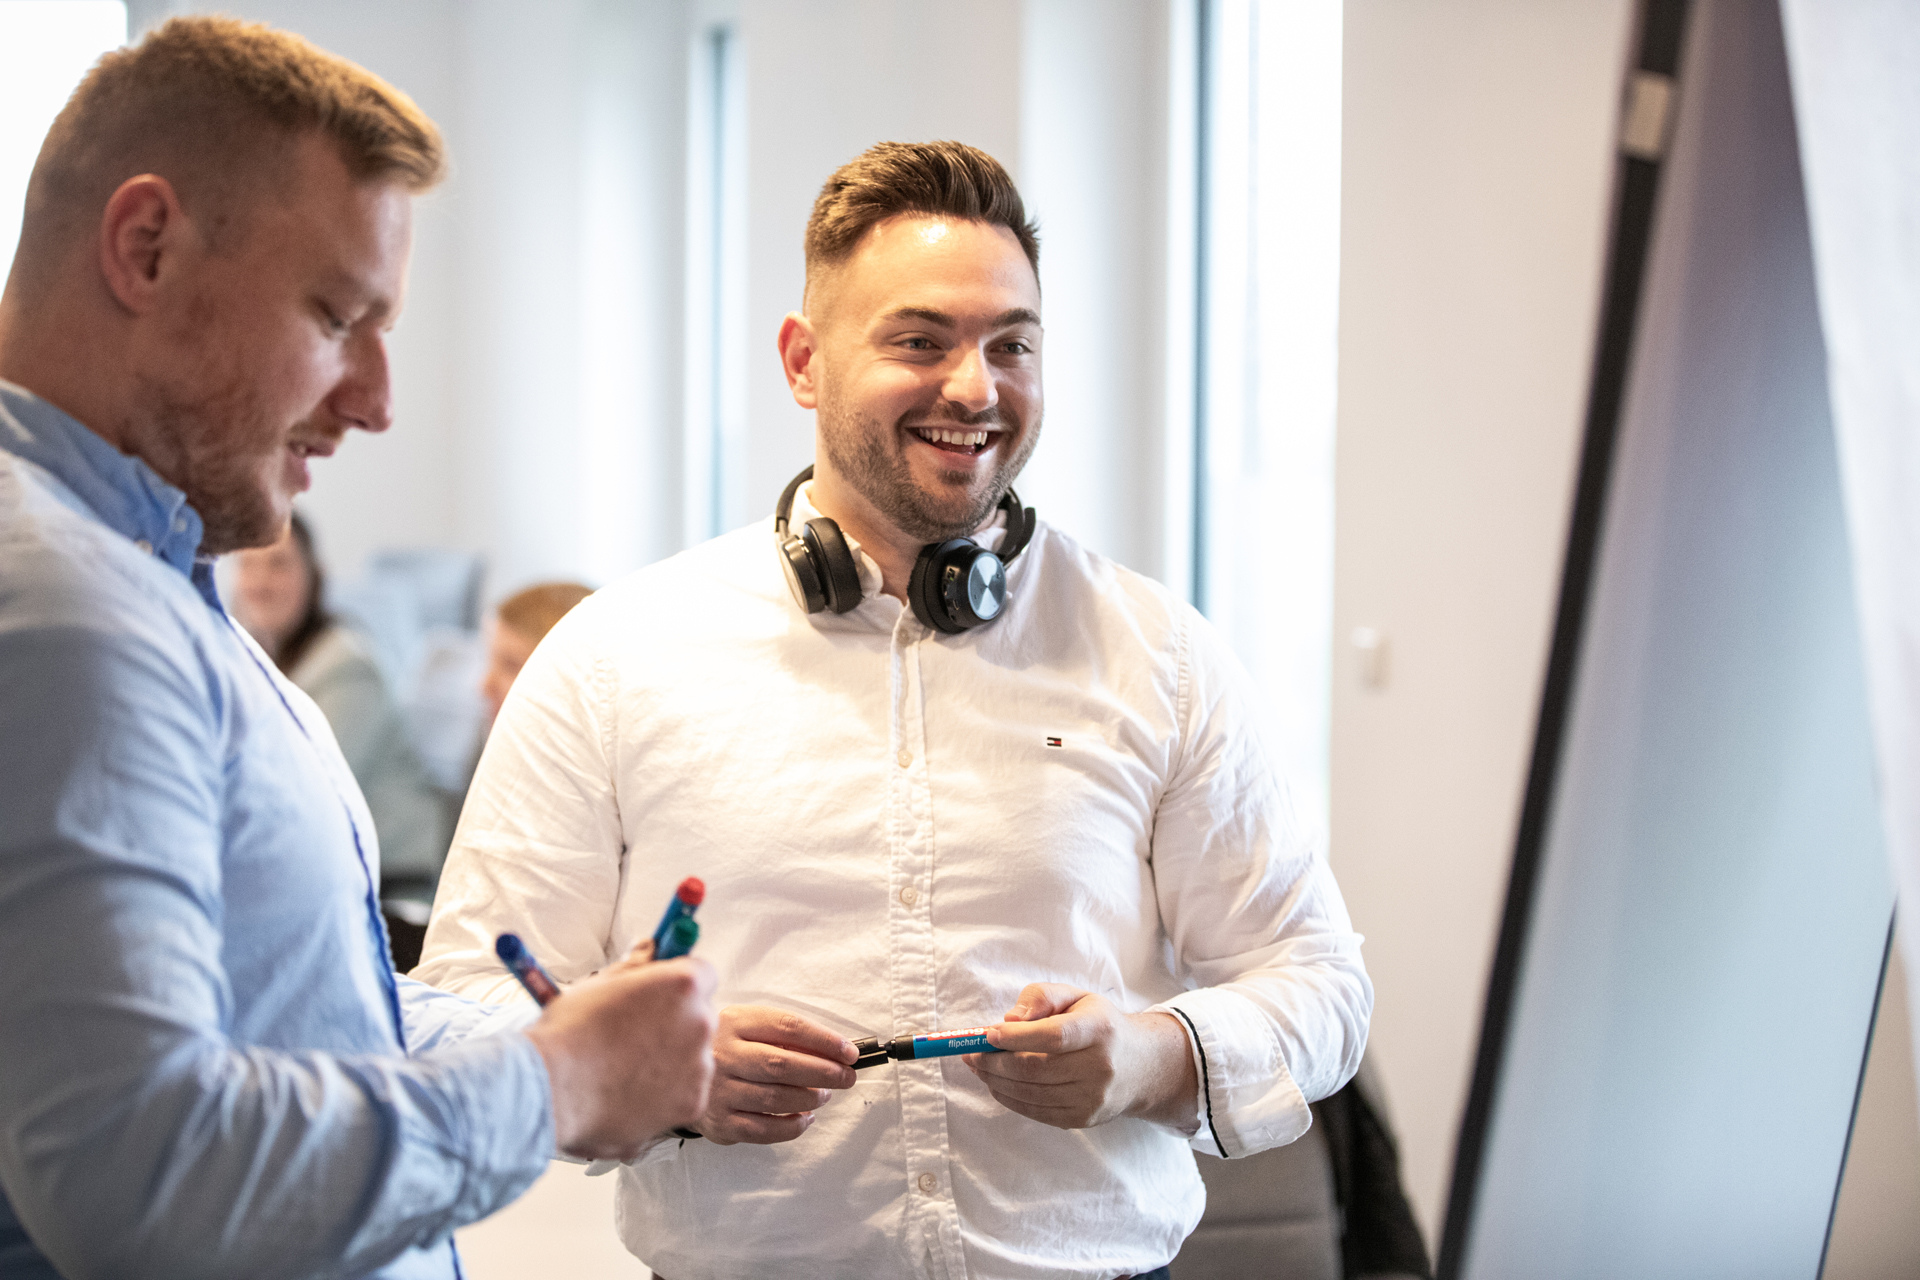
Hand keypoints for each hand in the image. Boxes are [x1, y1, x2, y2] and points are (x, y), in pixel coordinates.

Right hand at [524, 937, 717, 1159]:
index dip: (679, 984)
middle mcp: (700, 1023)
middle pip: (699, 1017)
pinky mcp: (690, 1105)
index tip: (661, 993)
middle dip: (674, 1023)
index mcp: (683, 985)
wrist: (549, 1088)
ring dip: (669, 1061)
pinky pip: (682, 1094)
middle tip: (634, 1035)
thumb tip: (652, 949)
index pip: (702, 974)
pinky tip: (626, 1094)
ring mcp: (698, 1067)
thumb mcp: (600, 983)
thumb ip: (637, 965)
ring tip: (622, 1070)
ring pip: (692, 1059)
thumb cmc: (570, 1032)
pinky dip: (662, 1096)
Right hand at [691, 1005, 858, 1144]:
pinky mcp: (720, 1121)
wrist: (680, 1073)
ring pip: (775, 1098)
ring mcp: (719, 1090)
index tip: (848, 1052)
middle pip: (782, 1064)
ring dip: (809, 1098)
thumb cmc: (732, 1048)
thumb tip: (837, 1052)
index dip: (824, 1040)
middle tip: (846, 1077)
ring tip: (824, 1095)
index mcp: (735, 1022)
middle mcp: (723, 1055)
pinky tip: (805, 1117)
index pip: (787, 1027)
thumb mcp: (752, 1028)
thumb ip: (789, 1037)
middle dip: (823, 1072)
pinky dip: (792, 1126)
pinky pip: (764, 1130)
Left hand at [966, 983, 1197, 1129]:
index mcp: (1100, 1029)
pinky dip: (1009, 1098)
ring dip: (995, 1081)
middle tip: (971, 1053)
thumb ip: (1041, 997)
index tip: (986, 1034)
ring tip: (979, 1066)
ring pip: (1030, 1093)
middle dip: (994, 1062)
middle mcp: (1100, 1067)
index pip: (1054, 1037)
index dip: (1016, 1037)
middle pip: (1035, 1069)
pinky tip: (997, 1083)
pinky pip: (1035, 1111)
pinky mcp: (1083, 1119)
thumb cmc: (1099, 1024)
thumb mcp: (1076, 997)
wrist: (1140, 1066)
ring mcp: (1092, 1098)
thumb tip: (1009, 1020)